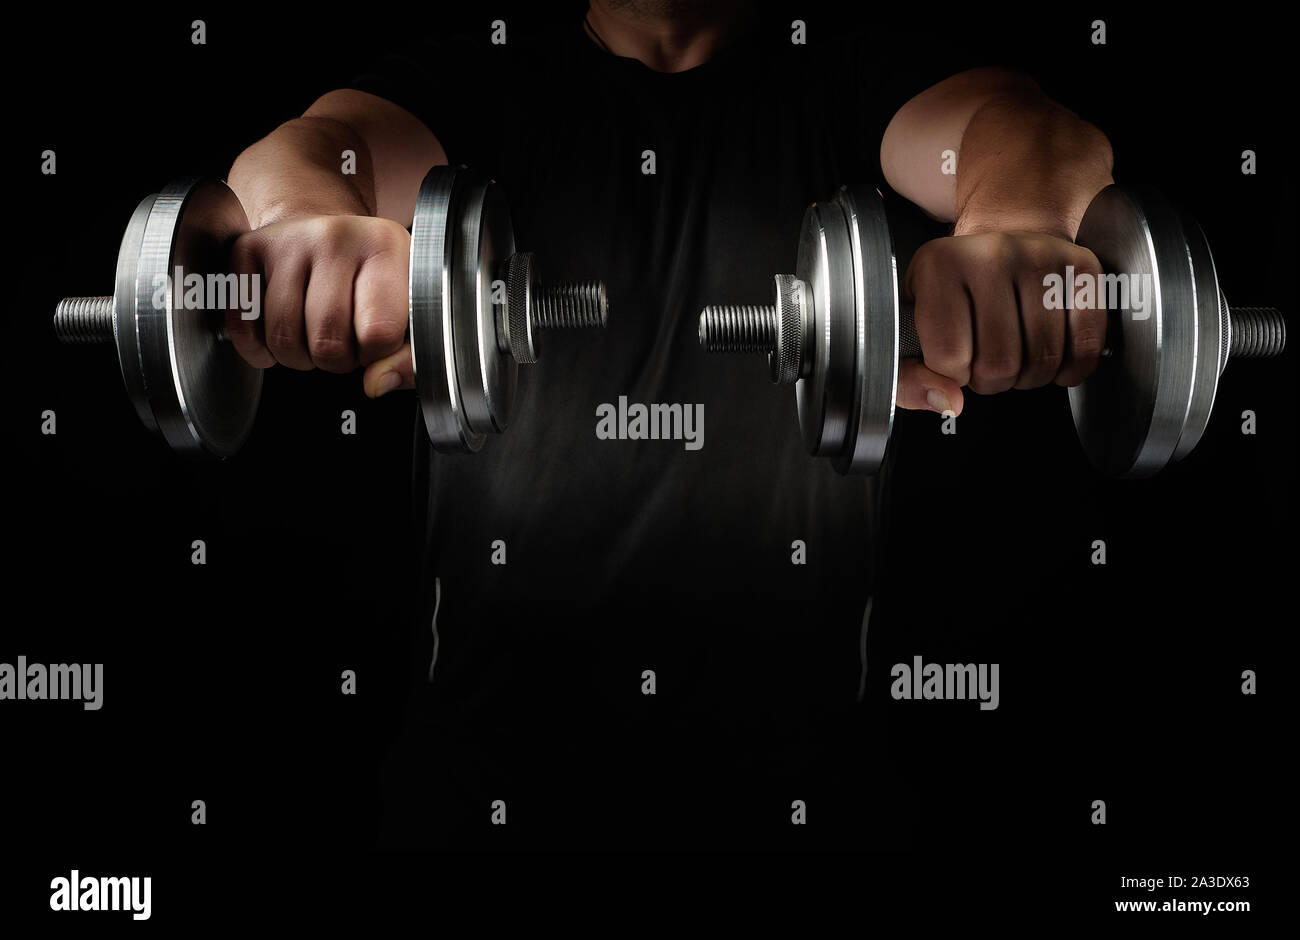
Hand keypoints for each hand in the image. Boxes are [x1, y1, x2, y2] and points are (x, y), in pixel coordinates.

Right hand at [227, 215, 414, 396]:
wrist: (328, 235)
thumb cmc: (371, 281)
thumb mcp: (408, 311)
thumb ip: (408, 357)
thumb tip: (377, 383)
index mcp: (385, 246)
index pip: (378, 332)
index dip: (374, 355)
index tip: (374, 343)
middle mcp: (335, 235)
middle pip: (327, 341)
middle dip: (335, 361)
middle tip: (343, 342)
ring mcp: (288, 240)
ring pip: (283, 337)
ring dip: (298, 357)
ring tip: (314, 337)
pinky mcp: (248, 248)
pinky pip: (243, 323)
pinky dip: (258, 347)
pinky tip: (278, 336)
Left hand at [898, 231, 1107, 414]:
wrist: (1002, 240)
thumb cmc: (953, 294)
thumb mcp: (911, 331)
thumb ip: (908, 379)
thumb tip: (949, 403)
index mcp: (938, 266)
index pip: (948, 357)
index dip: (952, 375)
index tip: (954, 358)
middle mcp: (991, 254)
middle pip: (999, 364)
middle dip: (991, 380)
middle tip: (985, 359)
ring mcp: (1041, 258)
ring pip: (1042, 360)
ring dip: (1028, 376)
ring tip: (1014, 353)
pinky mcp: (1082, 268)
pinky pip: (1084, 346)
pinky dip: (1069, 368)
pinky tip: (1052, 356)